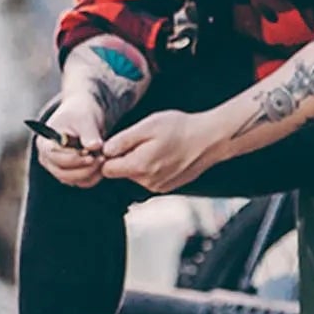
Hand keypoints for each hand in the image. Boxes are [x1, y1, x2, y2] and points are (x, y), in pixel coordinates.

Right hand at [36, 92, 108, 187]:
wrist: (83, 114)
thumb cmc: (80, 112)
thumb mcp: (85, 118)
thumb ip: (89, 133)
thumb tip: (94, 147)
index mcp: (44, 143)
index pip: (57, 158)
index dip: (75, 160)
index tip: (92, 155)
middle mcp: (47, 158)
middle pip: (63, 174)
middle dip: (84, 169)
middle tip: (102, 158)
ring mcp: (57, 167)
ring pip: (73, 181)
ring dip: (90, 173)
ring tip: (104, 158)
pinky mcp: (70, 172)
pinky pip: (81, 182)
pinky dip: (93, 176)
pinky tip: (103, 164)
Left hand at [101, 110, 219, 193]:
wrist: (210, 139)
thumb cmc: (179, 128)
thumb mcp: (148, 126)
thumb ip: (123, 140)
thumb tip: (104, 151)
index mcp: (139, 166)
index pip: (107, 169)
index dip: (108, 156)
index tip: (117, 144)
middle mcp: (147, 182)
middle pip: (121, 172)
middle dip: (125, 157)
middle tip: (143, 140)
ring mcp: (158, 186)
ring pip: (135, 175)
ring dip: (139, 162)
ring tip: (157, 146)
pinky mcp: (166, 187)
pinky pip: (149, 178)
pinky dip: (152, 167)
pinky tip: (165, 154)